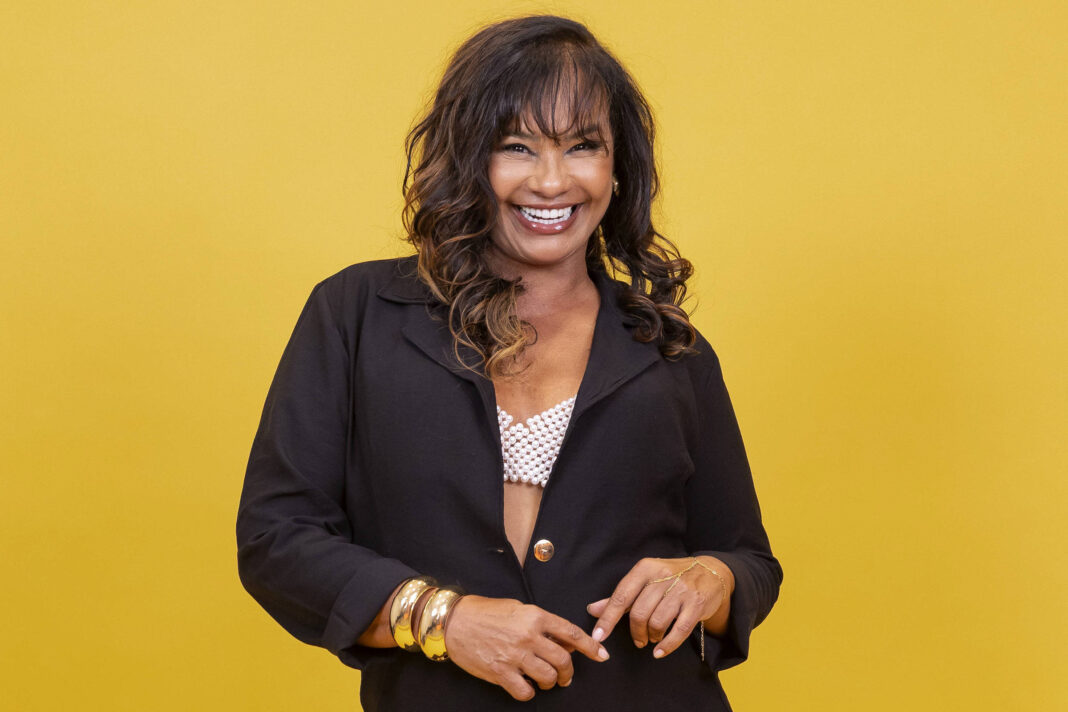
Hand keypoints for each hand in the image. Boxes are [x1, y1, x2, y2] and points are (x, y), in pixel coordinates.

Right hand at [444, 594, 609, 700]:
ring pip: (548, 677)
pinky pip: (525, 691)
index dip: (591, 646)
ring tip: (546, 682)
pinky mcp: (500, 672)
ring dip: (551, 684)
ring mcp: (514, 655)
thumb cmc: (486, 612)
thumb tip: (564, 641)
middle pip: (563, 660)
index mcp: (535, 616)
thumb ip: (542, 624)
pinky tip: (525, 686)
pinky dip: (529, 693)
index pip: (571, 633)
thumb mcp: (519, 609)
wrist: (454, 621)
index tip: (601, 655)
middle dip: (569, 673)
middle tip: (566, 677)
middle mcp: (528, 636)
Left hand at [586, 556, 733, 658]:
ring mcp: (682, 590)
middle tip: (638, 640)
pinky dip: (667, 645)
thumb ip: (621, 596)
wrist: (710, 572)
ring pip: (657, 622)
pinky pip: (679, 630)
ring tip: (653, 637)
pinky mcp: (697, 604)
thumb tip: (593, 609)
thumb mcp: (645, 580)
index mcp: (645, 568)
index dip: (608, 619)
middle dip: (635, 632)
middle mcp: (663, 576)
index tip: (598, 637)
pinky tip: (660, 651)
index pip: (621, 596)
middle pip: (639, 613)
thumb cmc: (671, 577)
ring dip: (652, 636)